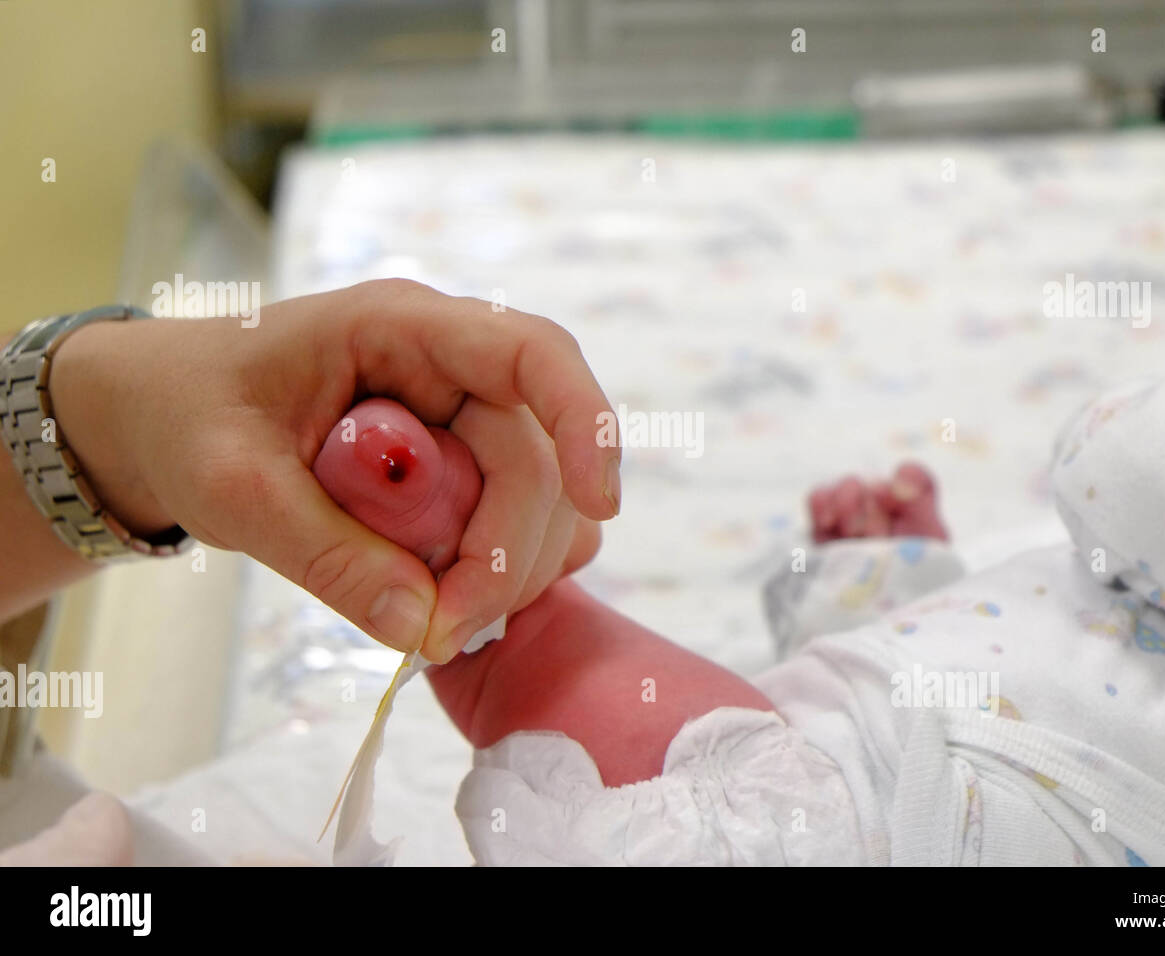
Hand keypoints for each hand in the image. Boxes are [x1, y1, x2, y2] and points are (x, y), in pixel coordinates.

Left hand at [47, 280, 618, 660]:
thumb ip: (325, 553)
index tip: (599, 505)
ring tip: (432, 619)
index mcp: (400, 329)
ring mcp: (459, 416)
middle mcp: (449, 365)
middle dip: (504, 554)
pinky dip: (495, 570)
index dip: (585, 421)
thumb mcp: (233, 487)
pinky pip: (514, 520)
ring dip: (505, 569)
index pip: (531, 352)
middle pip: (534, 457)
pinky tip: (444, 598)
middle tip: (441, 632)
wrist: (163, 413)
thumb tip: (420, 626)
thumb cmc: (189, 418)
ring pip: (537, 498)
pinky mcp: (458, 463)